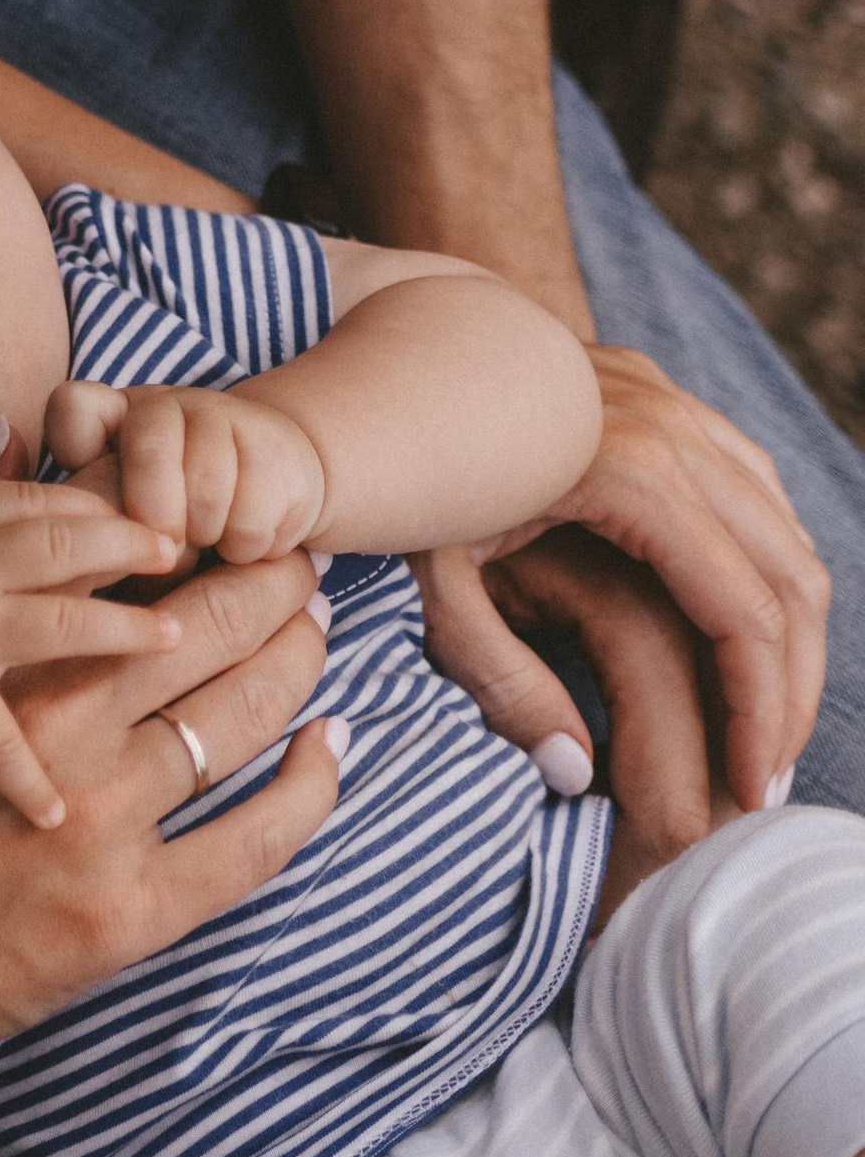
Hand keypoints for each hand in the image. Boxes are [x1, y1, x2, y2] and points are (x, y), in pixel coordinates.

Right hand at [0, 473, 183, 824]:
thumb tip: (3, 430)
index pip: (39, 504)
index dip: (96, 502)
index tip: (146, 500)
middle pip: (66, 548)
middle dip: (130, 545)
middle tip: (184, 548)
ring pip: (59, 623)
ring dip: (121, 632)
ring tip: (174, 640)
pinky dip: (25, 777)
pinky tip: (59, 811)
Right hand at [0, 549, 341, 1097]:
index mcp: (2, 673)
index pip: (127, 581)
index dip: (190, 547)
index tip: (220, 528)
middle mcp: (61, 735)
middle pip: (202, 637)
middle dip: (262, 592)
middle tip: (298, 566)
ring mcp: (101, 827)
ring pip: (234, 721)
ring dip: (288, 667)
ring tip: (314, 636)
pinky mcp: (124, 916)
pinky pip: (249, 844)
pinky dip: (303, 792)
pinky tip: (327, 750)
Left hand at [48, 377, 327, 561]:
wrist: (274, 481)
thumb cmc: (177, 513)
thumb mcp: (125, 512)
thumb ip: (96, 514)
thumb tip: (91, 553)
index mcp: (113, 414)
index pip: (74, 407)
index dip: (78, 449)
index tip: (97, 501)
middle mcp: (163, 403)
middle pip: (149, 458)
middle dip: (158, 520)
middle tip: (168, 546)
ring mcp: (221, 415)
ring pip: (204, 495)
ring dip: (206, 536)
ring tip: (209, 537)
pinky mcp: (274, 447)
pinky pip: (249, 521)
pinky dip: (245, 547)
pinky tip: (245, 538)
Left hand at [416, 346, 827, 832]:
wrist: (368, 361)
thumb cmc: (395, 472)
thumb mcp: (429, 580)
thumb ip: (496, 677)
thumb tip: (571, 771)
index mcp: (629, 471)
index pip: (741, 614)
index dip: (759, 715)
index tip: (751, 795)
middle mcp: (671, 424)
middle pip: (787, 576)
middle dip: (789, 688)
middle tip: (765, 780)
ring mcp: (671, 399)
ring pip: (783, 529)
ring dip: (788, 629)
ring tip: (762, 723)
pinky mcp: (661, 394)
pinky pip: (751, 487)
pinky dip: (764, 566)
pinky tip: (737, 636)